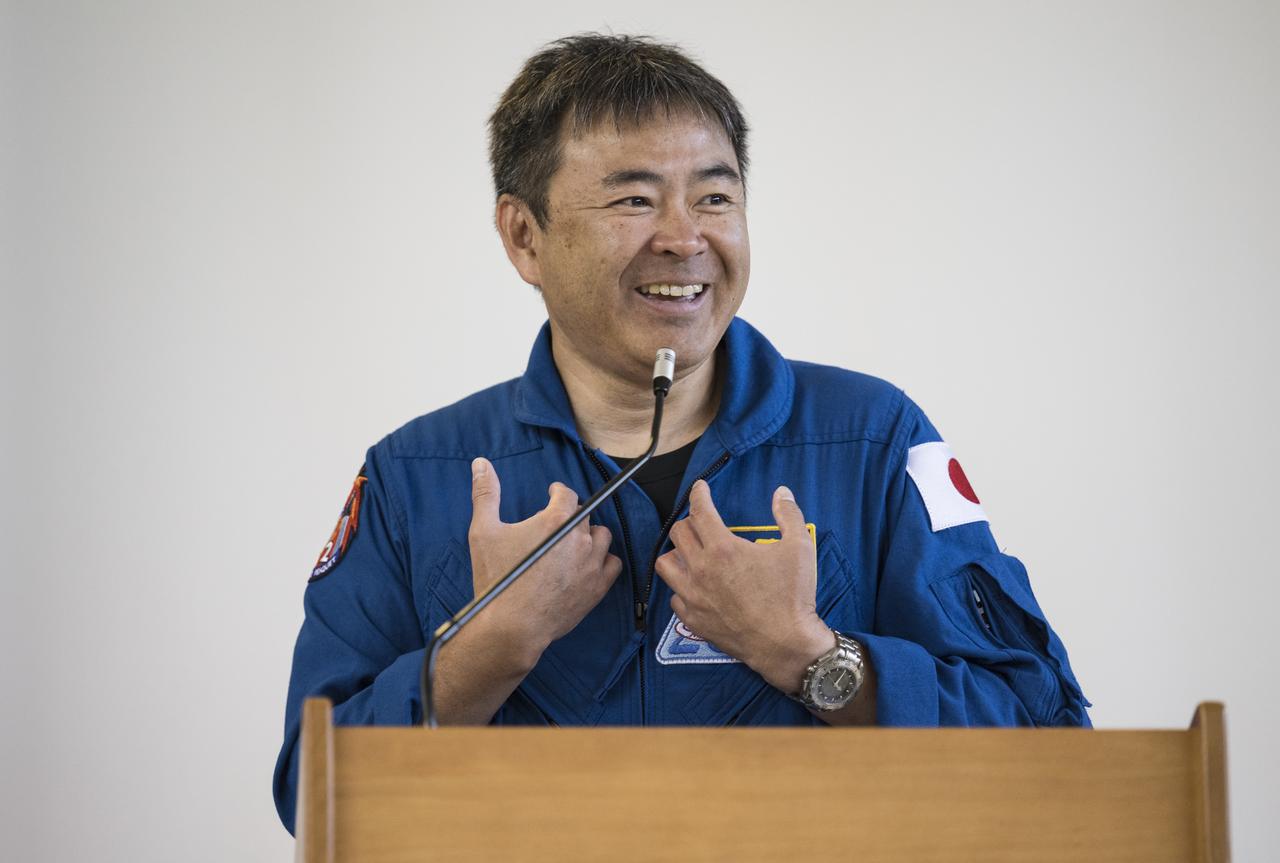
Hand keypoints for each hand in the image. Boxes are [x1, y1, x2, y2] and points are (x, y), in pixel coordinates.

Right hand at [467, 457, 622, 664]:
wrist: (512, 626)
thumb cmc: (497, 578)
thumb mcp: (484, 531)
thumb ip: (486, 493)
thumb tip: (481, 463)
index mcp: (556, 519)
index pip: (566, 494)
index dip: (557, 492)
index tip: (551, 495)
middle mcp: (580, 537)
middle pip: (584, 514)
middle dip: (570, 516)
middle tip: (554, 527)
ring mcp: (592, 563)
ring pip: (602, 536)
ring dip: (589, 536)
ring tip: (573, 543)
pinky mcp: (598, 587)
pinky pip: (612, 564)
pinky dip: (603, 561)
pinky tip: (588, 563)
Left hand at [654, 481, 832, 692]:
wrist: (786, 644)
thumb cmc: (792, 597)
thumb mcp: (799, 548)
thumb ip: (789, 515)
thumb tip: (781, 493)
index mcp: (723, 548)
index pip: (699, 510)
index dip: (699, 494)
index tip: (701, 488)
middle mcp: (701, 569)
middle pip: (678, 533)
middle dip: (689, 521)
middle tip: (702, 522)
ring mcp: (693, 596)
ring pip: (666, 564)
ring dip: (677, 553)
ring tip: (691, 553)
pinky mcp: (693, 619)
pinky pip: (674, 597)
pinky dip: (681, 587)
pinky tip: (695, 586)